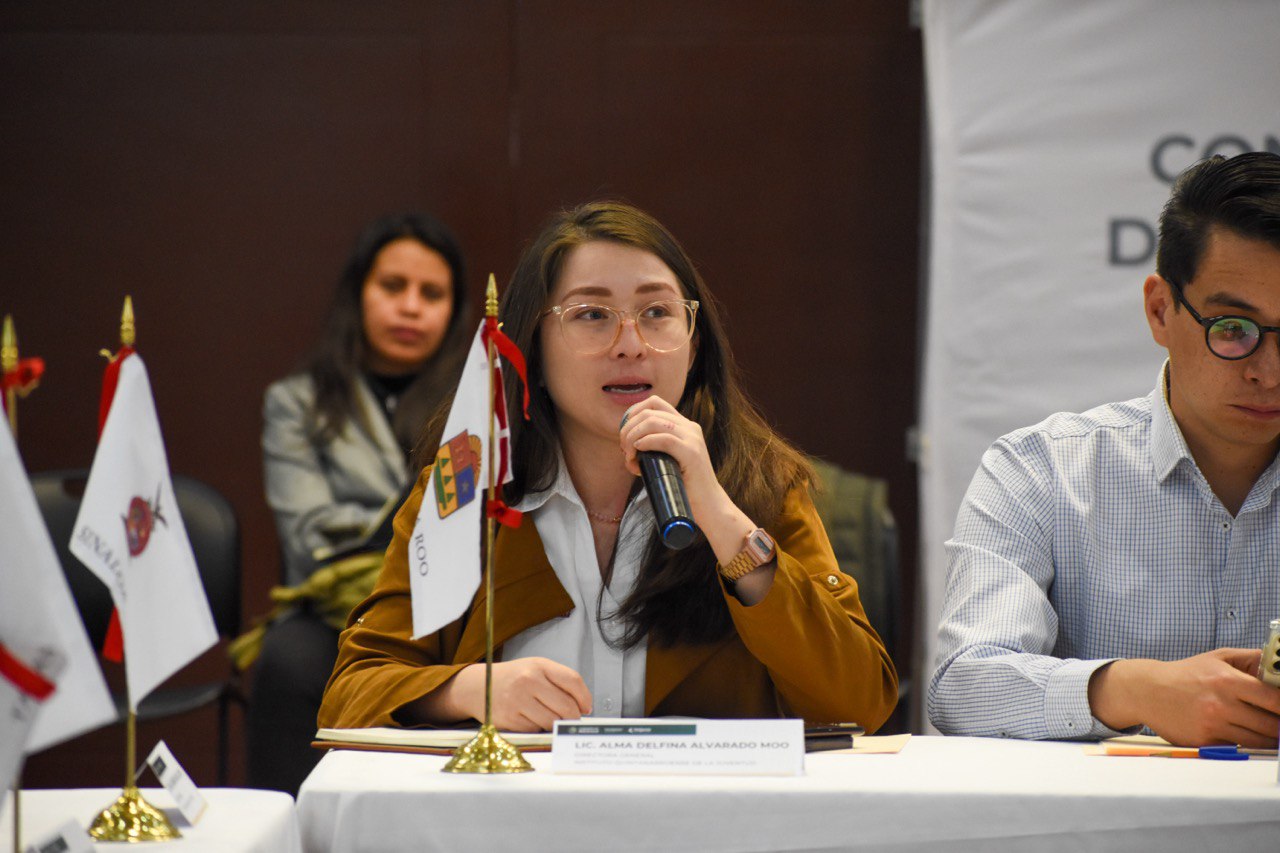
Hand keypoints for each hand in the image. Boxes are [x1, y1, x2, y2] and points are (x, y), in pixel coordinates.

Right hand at [420, 658, 591, 731]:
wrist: (479, 686)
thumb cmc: (514, 678)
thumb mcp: (536, 669)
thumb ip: (560, 682)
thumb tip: (583, 707)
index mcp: (538, 666)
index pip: (573, 681)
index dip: (585, 698)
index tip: (587, 707)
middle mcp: (528, 681)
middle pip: (566, 707)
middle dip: (573, 717)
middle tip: (571, 719)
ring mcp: (517, 701)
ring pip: (552, 722)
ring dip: (556, 724)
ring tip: (550, 718)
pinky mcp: (509, 720)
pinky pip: (535, 730)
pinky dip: (538, 729)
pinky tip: (531, 719)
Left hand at [619, 396, 774, 601]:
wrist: (709, 507)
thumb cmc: (684, 489)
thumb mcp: (666, 461)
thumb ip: (653, 450)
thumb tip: (627, 448)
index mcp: (684, 426)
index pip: (654, 403)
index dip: (632, 413)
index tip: (623, 434)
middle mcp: (689, 427)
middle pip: (649, 410)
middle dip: (629, 427)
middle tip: (624, 450)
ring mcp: (692, 439)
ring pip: (653, 421)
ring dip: (633, 436)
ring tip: (629, 456)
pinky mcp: (692, 453)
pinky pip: (663, 438)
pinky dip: (645, 442)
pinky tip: (637, 452)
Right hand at [1089, 649, 1279, 746]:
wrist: (1148, 690)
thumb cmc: (1186, 673)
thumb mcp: (1218, 657)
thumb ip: (1252, 659)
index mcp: (1227, 680)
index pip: (1274, 699)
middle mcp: (1221, 704)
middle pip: (1271, 725)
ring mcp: (1212, 725)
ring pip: (1258, 741)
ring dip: (1269, 739)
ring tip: (1268, 731)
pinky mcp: (1204, 742)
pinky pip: (1238, 748)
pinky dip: (1247, 744)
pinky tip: (1247, 735)